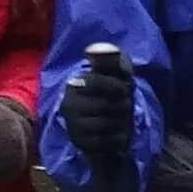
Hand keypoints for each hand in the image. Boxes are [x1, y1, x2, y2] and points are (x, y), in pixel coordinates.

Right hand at [57, 55, 139, 184]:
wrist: (112, 119)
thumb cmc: (115, 91)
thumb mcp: (117, 72)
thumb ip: (110, 58)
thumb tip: (95, 48)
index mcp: (75, 83)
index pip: (99, 83)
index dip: (119, 87)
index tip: (124, 89)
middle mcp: (68, 104)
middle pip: (105, 106)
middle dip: (122, 106)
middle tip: (124, 106)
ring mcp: (72, 125)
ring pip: (105, 125)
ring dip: (120, 123)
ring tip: (120, 119)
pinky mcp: (79, 143)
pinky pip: (104, 143)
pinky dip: (117, 139)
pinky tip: (117, 134)